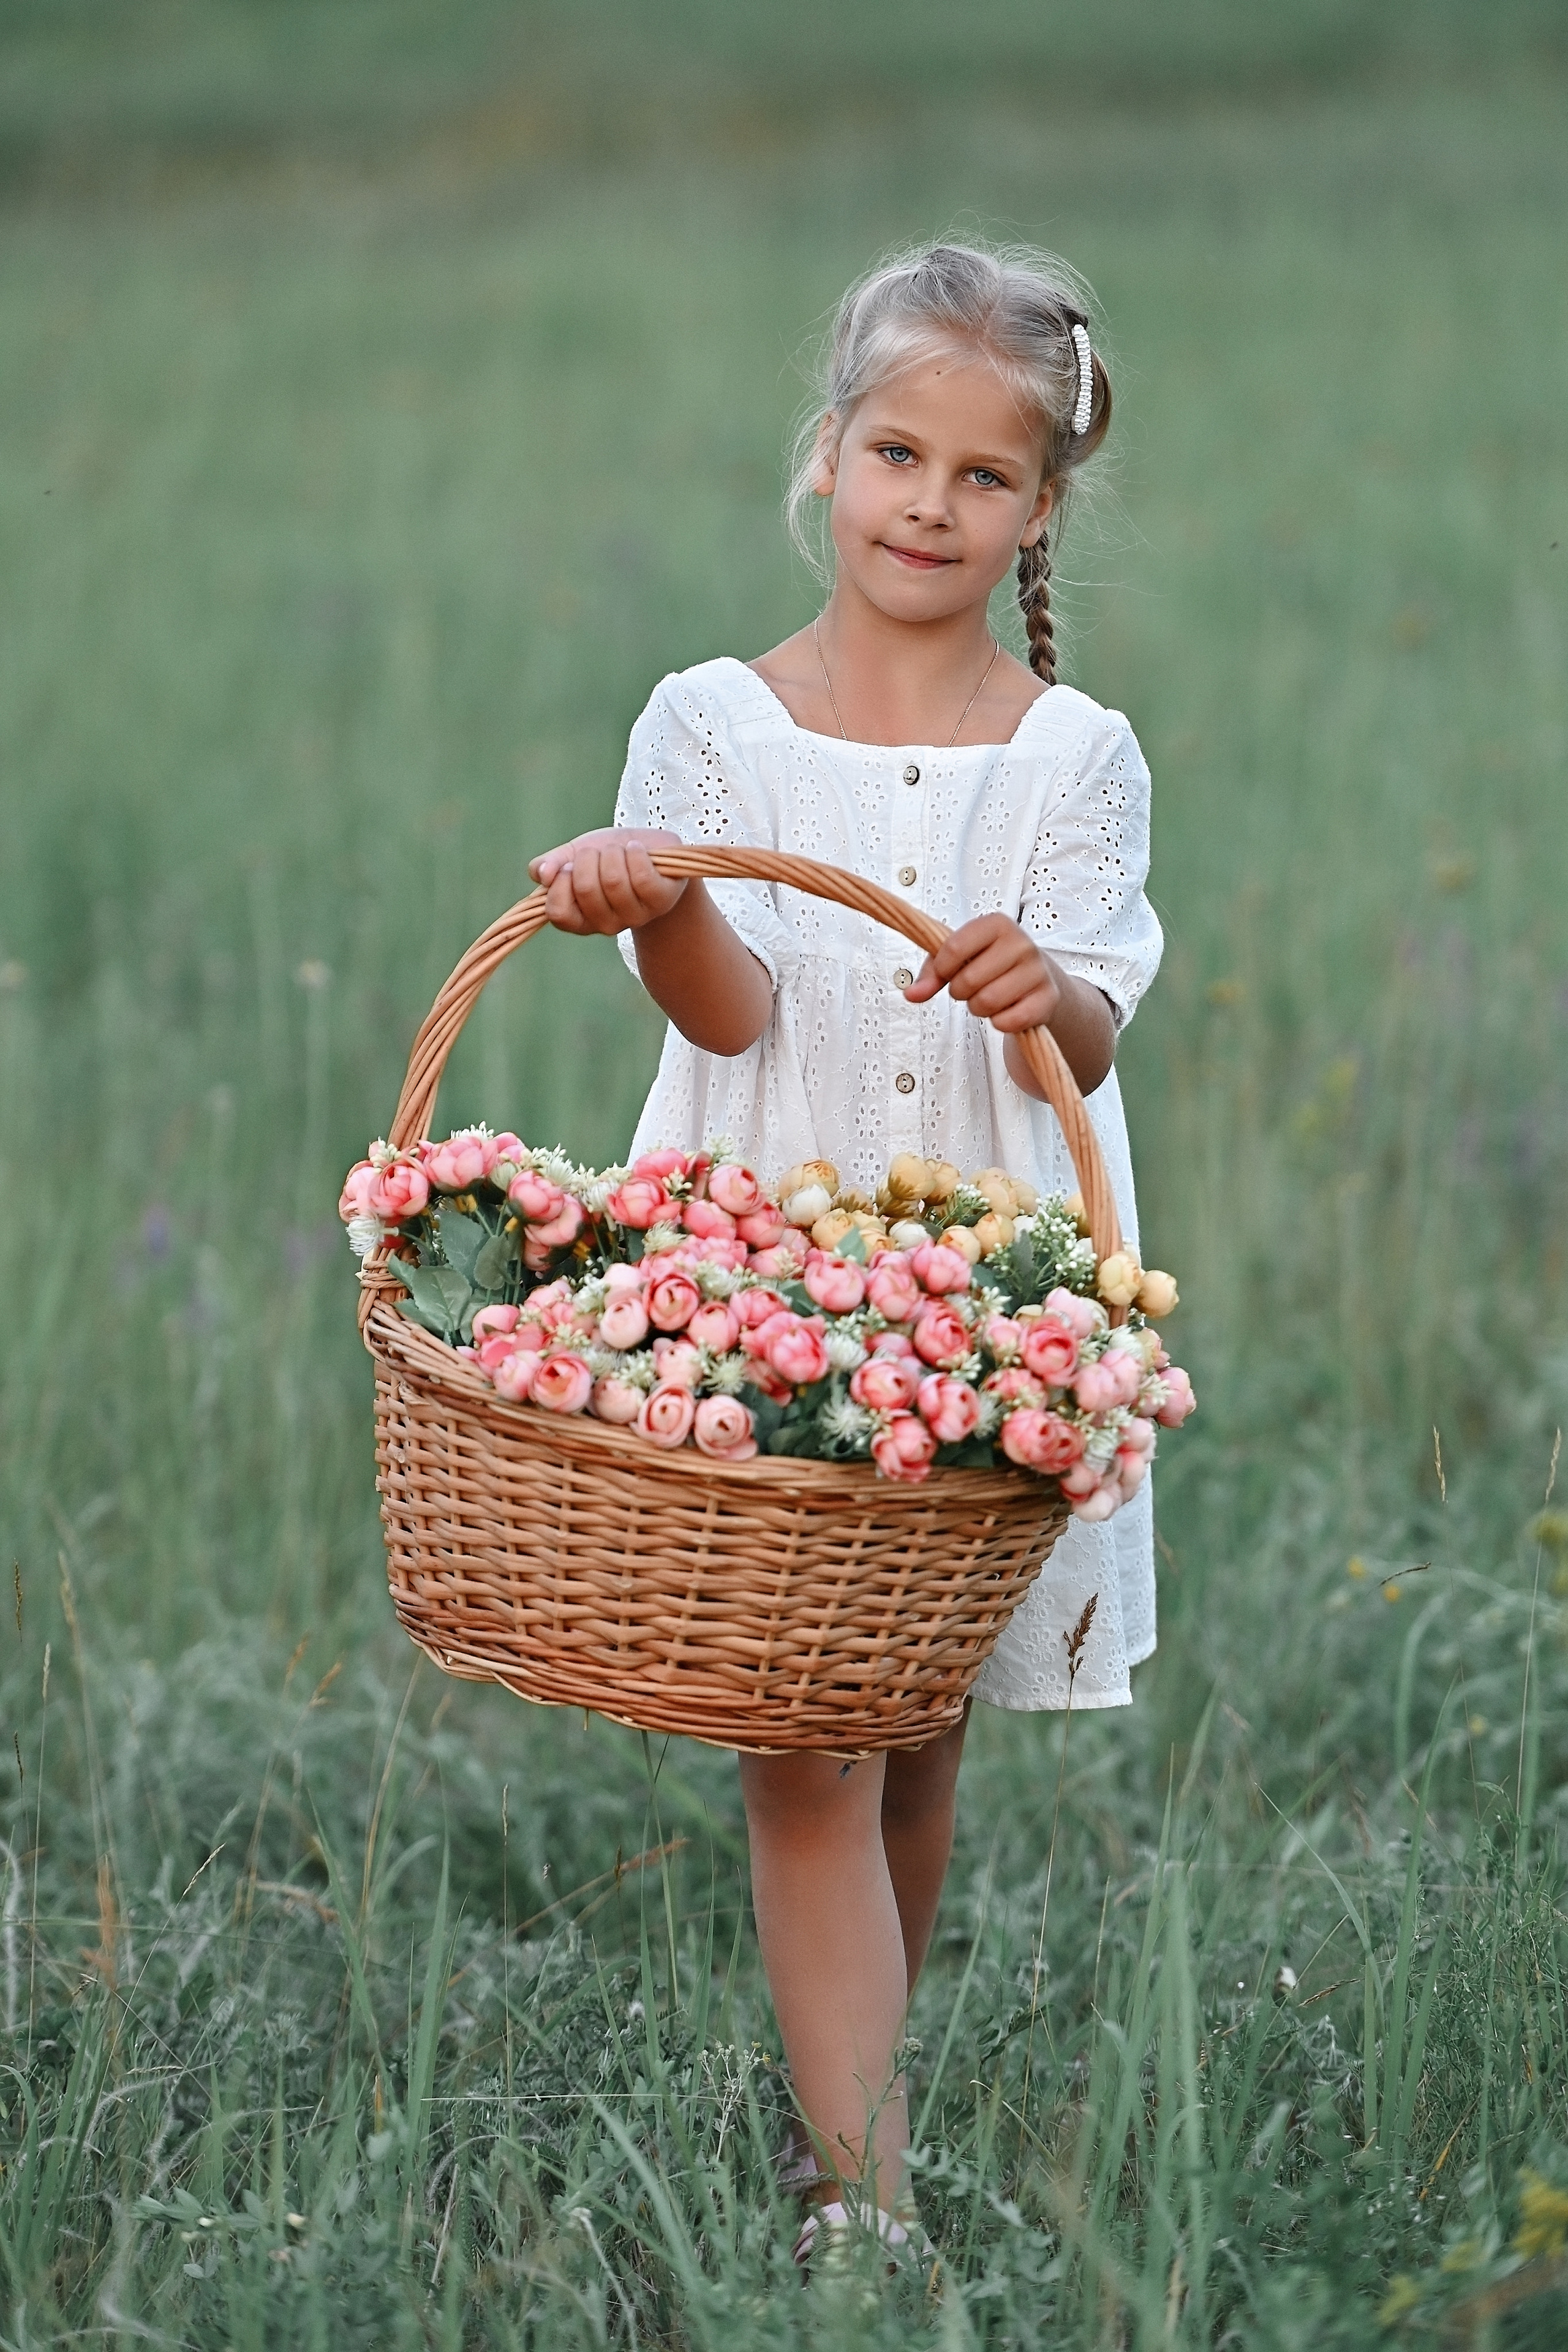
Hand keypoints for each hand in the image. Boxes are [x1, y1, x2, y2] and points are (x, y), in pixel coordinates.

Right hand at [528, 828, 686, 935]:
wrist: (649, 851)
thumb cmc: (608, 857)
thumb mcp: (574, 855)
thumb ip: (551, 864)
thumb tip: (541, 873)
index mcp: (580, 919)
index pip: (559, 914)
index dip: (560, 882)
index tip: (568, 865)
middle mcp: (607, 925)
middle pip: (586, 889)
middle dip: (588, 858)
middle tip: (598, 853)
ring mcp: (635, 916)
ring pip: (613, 880)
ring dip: (613, 853)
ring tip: (620, 851)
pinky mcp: (660, 901)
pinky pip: (640, 876)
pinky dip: (636, 852)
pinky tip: (637, 849)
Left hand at [905, 914, 1061, 1032]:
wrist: (1038, 979)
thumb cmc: (992, 964)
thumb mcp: (961, 958)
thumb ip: (932, 973)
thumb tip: (911, 994)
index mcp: (997, 924)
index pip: (954, 947)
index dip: (942, 968)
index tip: (946, 972)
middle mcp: (1021, 943)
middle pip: (968, 980)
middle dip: (960, 992)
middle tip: (971, 988)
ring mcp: (1037, 971)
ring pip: (986, 1002)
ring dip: (978, 1008)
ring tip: (988, 997)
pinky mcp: (1047, 999)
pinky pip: (1007, 1021)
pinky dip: (999, 1022)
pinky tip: (1005, 1010)